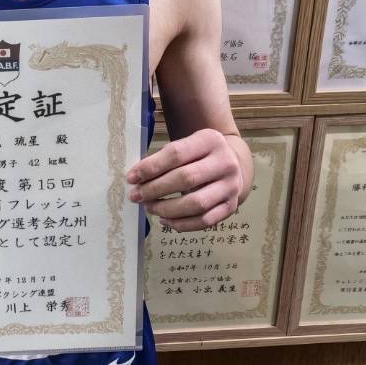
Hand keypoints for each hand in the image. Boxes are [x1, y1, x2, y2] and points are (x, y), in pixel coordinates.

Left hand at [126, 129, 241, 231]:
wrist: (233, 164)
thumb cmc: (200, 155)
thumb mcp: (187, 146)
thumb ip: (165, 158)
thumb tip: (136, 178)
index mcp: (210, 140)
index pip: (176, 154)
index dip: (151, 167)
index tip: (131, 178)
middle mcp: (225, 162)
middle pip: (185, 178)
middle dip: (155, 189)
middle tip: (136, 196)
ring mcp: (231, 186)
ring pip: (196, 204)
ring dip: (167, 209)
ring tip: (149, 207)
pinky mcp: (231, 206)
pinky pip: (204, 221)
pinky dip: (181, 224)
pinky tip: (165, 220)